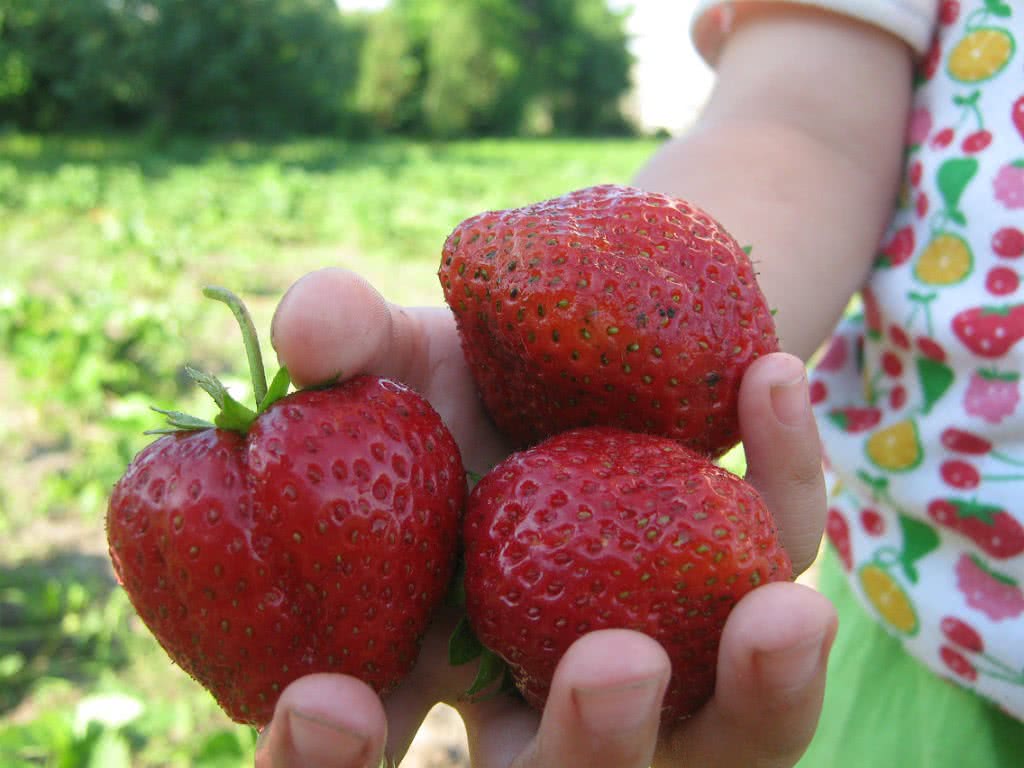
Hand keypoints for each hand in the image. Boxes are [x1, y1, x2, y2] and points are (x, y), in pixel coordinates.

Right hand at [256, 267, 836, 767]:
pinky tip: (769, 379)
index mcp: (428, 661)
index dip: (323, 766)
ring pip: (722, 741)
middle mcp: (545, 693)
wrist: (549, 351)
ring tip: (784, 610)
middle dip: (592, 751)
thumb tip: (305, 327)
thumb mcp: (388, 357)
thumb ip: (341, 343)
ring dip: (760, 698)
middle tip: (617, 663)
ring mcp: (662, 660)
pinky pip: (781, 560)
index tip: (330, 701)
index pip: (358, 761)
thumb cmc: (445, 384)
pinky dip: (790, 484)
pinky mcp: (740, 581)